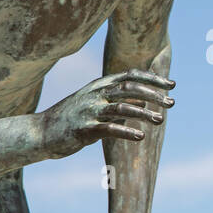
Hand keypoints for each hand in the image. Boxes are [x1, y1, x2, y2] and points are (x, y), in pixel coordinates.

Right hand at [38, 69, 173, 159]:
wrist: (40, 133)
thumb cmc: (72, 118)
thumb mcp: (95, 104)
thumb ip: (118, 101)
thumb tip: (145, 100)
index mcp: (99, 86)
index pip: (130, 75)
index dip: (152, 78)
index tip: (172, 85)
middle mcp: (95, 94)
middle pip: (129, 88)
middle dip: (153, 94)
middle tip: (172, 103)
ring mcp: (89, 111)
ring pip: (121, 108)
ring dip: (144, 113)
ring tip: (160, 120)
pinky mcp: (83, 129)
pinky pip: (108, 129)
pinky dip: (126, 131)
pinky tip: (140, 137)